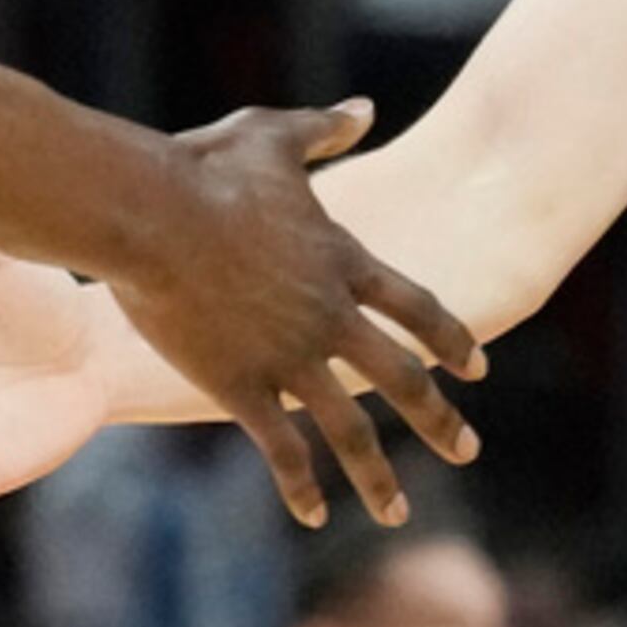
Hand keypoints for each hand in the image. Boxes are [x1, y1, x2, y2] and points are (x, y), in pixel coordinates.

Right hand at [109, 101, 483, 525]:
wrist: (147, 212)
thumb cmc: (203, 168)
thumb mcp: (272, 136)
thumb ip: (324, 130)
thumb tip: (364, 110)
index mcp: (342, 262)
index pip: (417, 309)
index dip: (450, 338)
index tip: (478, 367)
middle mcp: (330, 316)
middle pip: (402, 377)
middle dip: (438, 419)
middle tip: (468, 450)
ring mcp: (289, 356)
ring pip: (351, 429)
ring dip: (378, 476)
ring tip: (400, 513)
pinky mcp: (240, 386)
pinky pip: (282, 448)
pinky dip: (302, 486)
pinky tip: (316, 516)